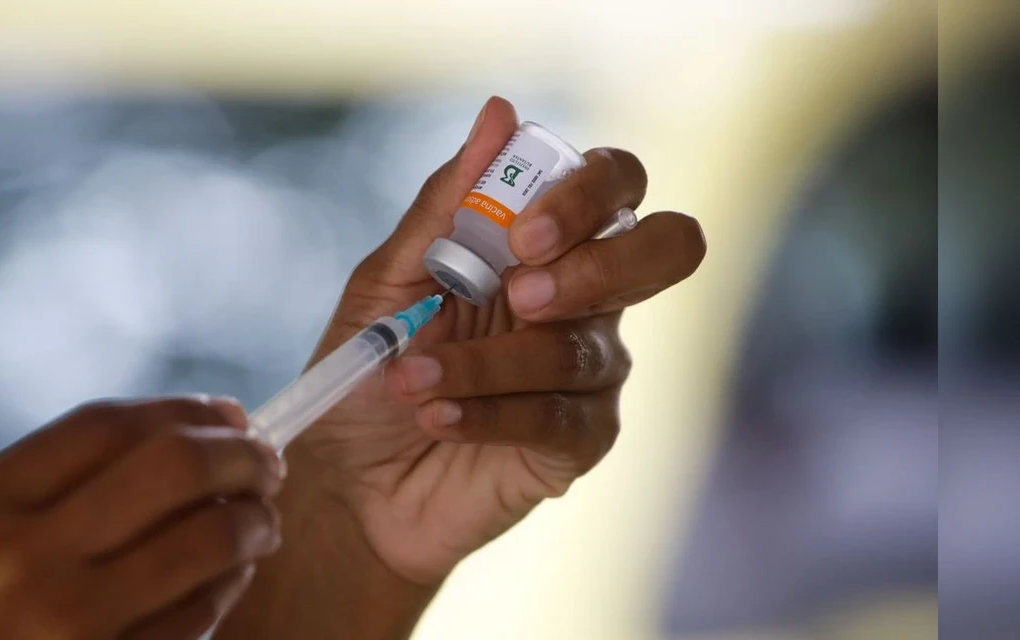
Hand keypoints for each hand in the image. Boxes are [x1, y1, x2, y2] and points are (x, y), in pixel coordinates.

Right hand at [0, 396, 283, 639]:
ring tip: (262, 522)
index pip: (107, 425)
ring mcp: (65, 624)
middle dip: (239, 455)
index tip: (231, 414)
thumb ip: (53, 485)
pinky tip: (234, 575)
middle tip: (268, 464)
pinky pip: (199, 615)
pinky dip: (230, 585)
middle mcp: (16, 556)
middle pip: (170, 467)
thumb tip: (188, 432)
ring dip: (254, 522)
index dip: (185, 409)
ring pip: (205, 540)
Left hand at [291, 96, 706, 584]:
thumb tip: (499, 113)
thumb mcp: (391, 278)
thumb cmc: (372, 368)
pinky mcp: (580, 441)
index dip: (586, 195)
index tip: (521, 234)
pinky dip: (489, 412)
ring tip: (411, 380)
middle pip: (669, 247)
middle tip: (519, 296)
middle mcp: (586, 299)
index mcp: (547, 244)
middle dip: (600, 265)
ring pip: (582, 347)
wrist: (350, 478)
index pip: (615, 186)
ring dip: (486, 362)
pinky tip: (437, 416)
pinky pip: (560, 416)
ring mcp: (591, 372)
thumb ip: (446, 203)